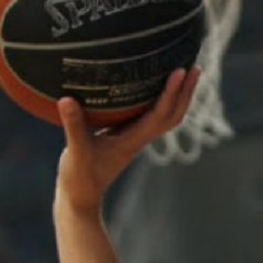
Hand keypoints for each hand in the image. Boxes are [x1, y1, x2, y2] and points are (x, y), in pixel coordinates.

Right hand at [55, 67, 200, 212]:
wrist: (82, 196)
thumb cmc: (79, 177)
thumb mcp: (75, 151)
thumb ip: (73, 126)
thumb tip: (67, 99)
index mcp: (133, 140)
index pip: (160, 114)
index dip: (171, 93)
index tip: (180, 71)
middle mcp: (141, 138)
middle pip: (174, 114)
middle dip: (186, 92)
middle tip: (195, 66)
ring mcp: (137, 137)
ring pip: (167, 115)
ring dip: (180, 95)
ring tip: (187, 71)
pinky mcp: (128, 136)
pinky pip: (152, 115)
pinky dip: (161, 99)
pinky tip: (155, 84)